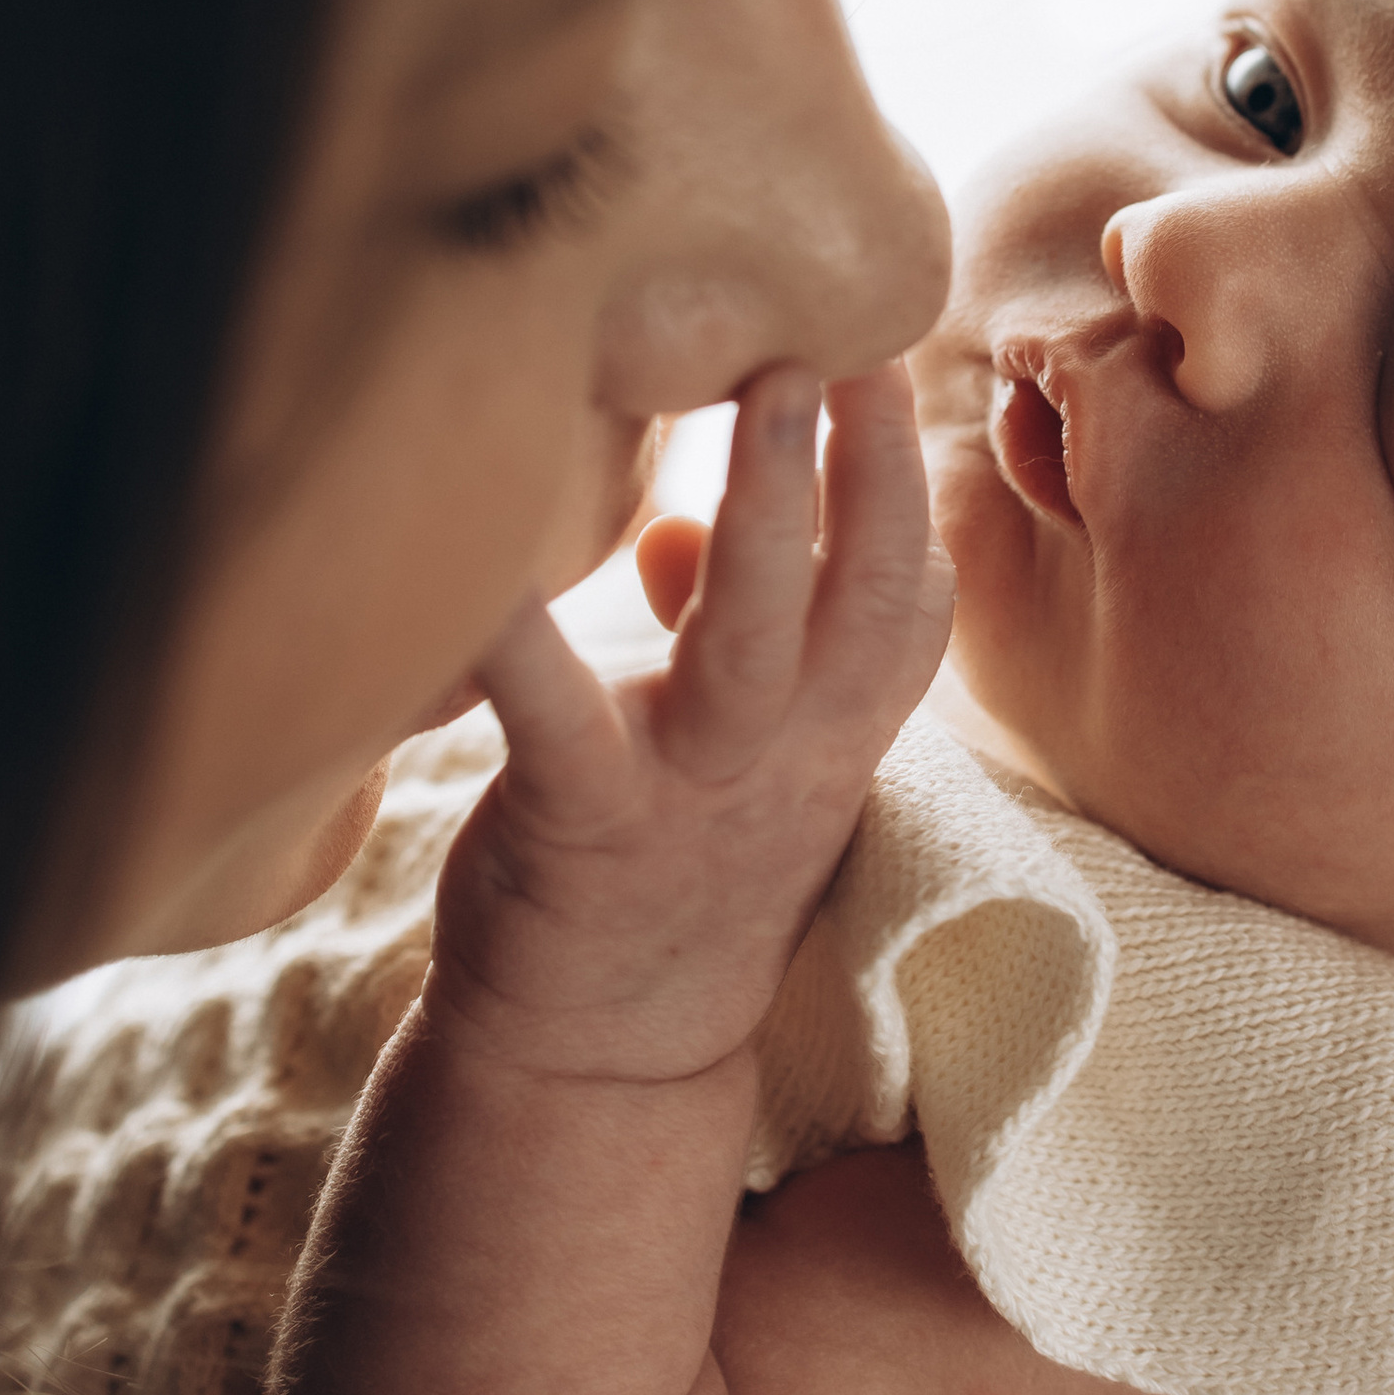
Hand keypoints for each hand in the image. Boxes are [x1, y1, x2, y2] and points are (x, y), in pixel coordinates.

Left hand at [434, 362, 952, 1081]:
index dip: (911, 486)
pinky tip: (483, 565)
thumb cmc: (666, 861)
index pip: (911, 605)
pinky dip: (522, 639)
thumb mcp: (736, 750)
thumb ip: (726, 630)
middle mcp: (788, 760)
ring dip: (764, 510)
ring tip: (764, 387)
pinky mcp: (584, 824)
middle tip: (842, 342)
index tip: (890, 353)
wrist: (605, 1052)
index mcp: (833, 737)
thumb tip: (678, 518)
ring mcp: (693, 793)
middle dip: (862, 469)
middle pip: (859, 600)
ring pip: (748, 640)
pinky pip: (558, 717)